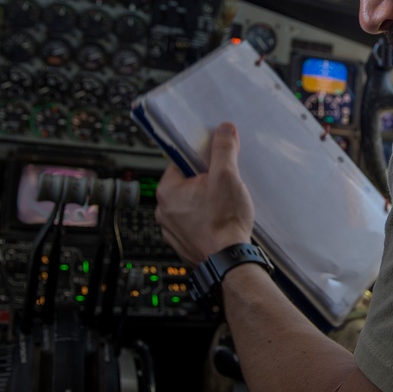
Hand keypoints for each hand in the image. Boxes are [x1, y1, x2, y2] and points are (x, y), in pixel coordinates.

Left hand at [154, 122, 254, 264]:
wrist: (229, 261)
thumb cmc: (223, 223)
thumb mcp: (227, 176)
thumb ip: (224, 149)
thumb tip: (223, 130)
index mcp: (166, 191)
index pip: (181, 162)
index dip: (202, 159)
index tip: (216, 162)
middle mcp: (163, 211)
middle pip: (187, 183)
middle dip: (206, 181)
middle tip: (225, 184)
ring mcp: (172, 229)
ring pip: (191, 204)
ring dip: (206, 201)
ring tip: (225, 204)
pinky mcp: (183, 243)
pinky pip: (193, 222)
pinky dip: (206, 219)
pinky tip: (221, 220)